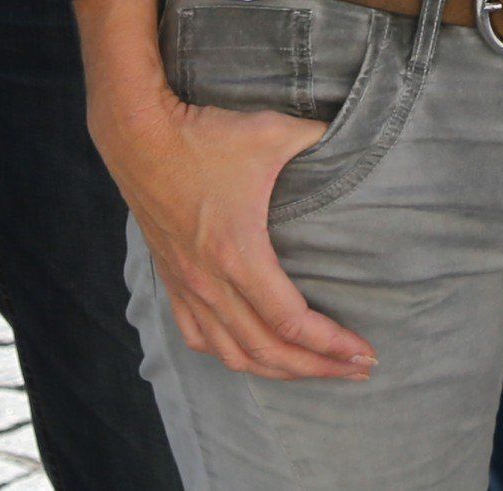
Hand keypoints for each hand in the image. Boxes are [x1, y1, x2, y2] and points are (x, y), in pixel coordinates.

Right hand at [92, 84, 375, 381]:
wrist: (138, 136)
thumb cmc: (206, 136)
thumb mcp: (274, 132)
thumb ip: (320, 140)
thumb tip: (352, 139)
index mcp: (239, 255)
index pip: (291, 322)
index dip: (330, 344)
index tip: (364, 353)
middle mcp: (210, 282)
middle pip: (267, 350)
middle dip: (316, 367)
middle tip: (357, 370)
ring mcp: (187, 285)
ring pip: (231, 352)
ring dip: (275, 370)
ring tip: (311, 371)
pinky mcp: (170, 278)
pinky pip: (198, 336)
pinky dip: (228, 354)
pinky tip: (246, 354)